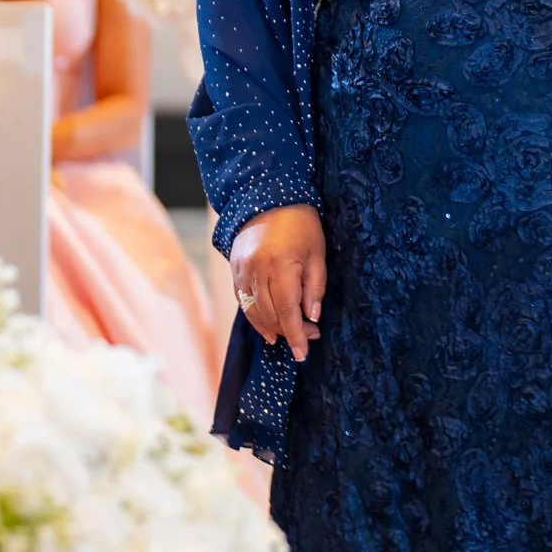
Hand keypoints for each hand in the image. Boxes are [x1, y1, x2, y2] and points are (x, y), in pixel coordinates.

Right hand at [232, 204, 325, 362]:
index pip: (287, 311)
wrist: (268, 197)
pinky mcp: (234, 271)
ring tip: (289, 336)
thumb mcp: (317, 253)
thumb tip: (312, 318)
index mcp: (281, 266)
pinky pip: (244, 303)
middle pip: (271, 315)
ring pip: (255, 312)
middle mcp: (257, 271)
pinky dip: (256, 318)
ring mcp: (242, 272)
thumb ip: (315, 287)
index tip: (303, 354)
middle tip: (308, 337)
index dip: (296, 335)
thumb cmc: (301, 224)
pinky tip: (268, 330)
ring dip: (272, 329)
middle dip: (289, 332)